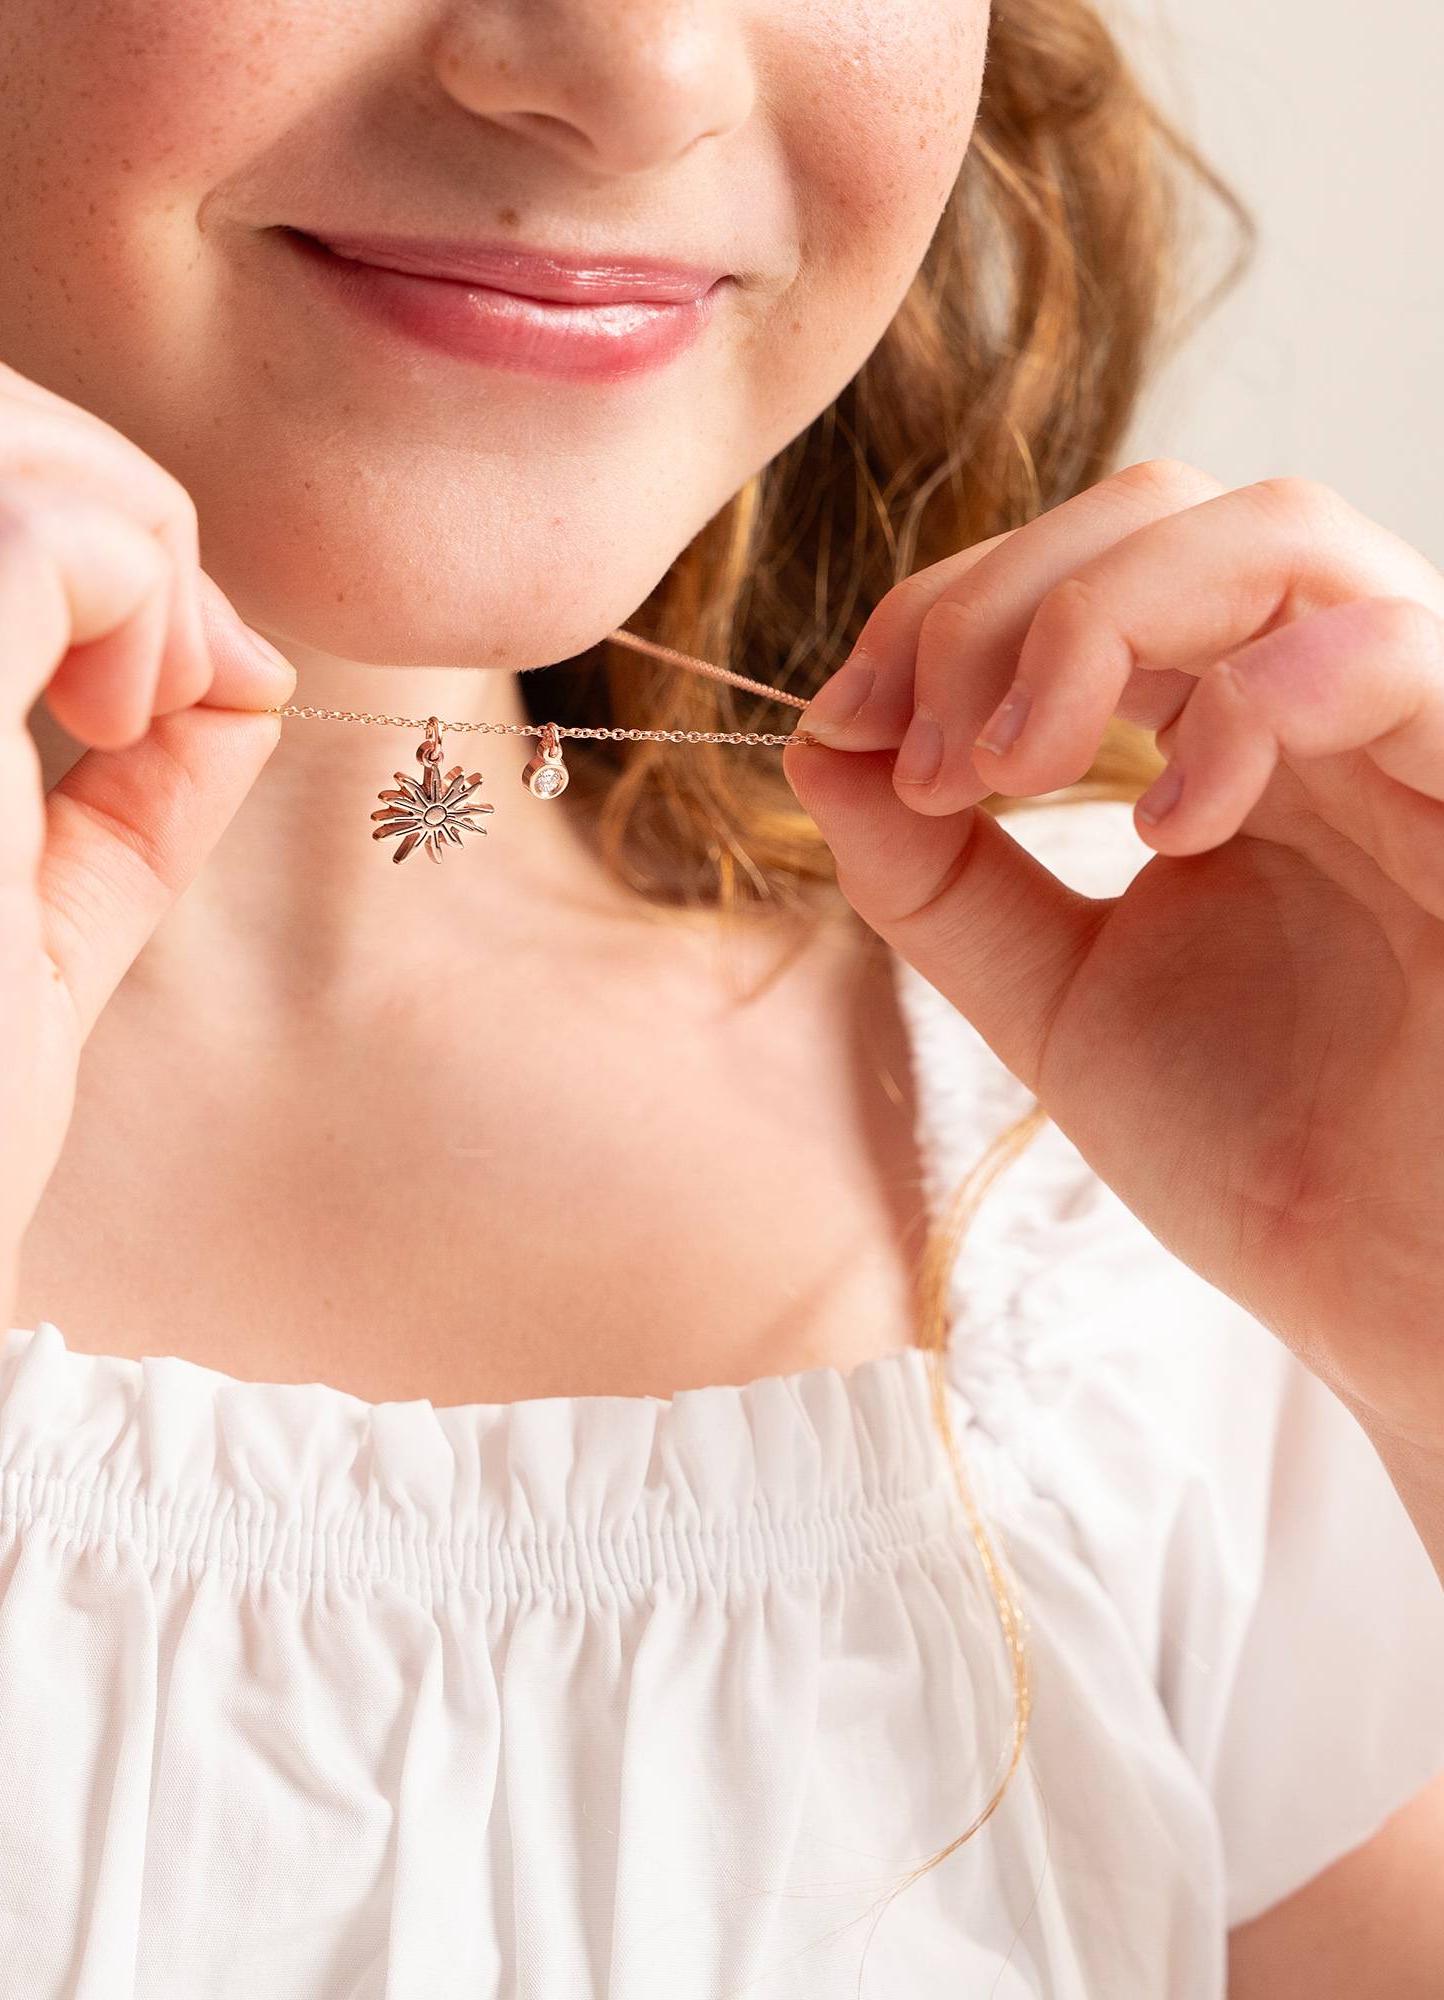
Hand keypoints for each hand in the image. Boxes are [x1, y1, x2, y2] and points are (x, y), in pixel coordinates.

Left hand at [781, 458, 1443, 1454]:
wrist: (1398, 1298)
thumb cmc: (1262, 1149)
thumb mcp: (1052, 998)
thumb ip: (937, 876)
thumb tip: (819, 742)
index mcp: (1231, 735)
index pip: (1080, 568)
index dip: (939, 615)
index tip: (847, 727)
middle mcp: (1333, 707)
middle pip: (1162, 513)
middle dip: (994, 607)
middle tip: (931, 759)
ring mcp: (1428, 738)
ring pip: (1280, 533)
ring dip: (1097, 622)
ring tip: (1015, 769)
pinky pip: (1410, 653)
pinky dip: (1258, 698)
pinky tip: (1173, 822)